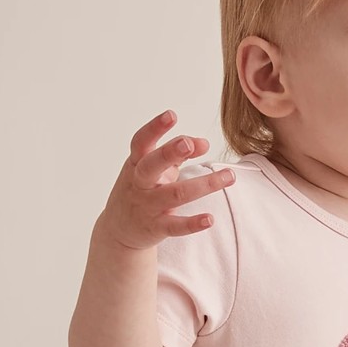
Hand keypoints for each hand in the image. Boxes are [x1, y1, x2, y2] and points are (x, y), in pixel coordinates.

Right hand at [94, 109, 235, 251]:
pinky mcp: (155, 228)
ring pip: (175, 194)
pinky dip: (192, 223)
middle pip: (152, 165)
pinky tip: (210, 219)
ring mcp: (147, 206)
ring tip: (229, 176)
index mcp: (137, 163)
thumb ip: (179, 152)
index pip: (142, 142)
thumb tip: (204, 142)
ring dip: (204, 185)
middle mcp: (139, 183)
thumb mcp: (154, 168)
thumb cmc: (141, 190)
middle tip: (188, 144)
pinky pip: (175, 226)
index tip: (171, 115)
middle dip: (169, 153)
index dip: (155, 128)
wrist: (118, 231)